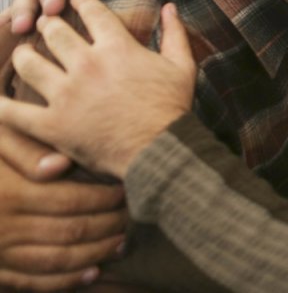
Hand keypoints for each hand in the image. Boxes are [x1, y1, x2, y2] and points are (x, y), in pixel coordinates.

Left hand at [0, 0, 195, 177]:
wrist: (161, 149)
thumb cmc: (172, 108)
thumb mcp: (182, 66)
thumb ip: (174, 32)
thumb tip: (169, 6)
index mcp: (117, 48)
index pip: (92, 12)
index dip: (80, 1)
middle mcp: (87, 65)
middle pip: (54, 32)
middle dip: (47, 23)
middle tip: (45, 23)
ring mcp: (66, 95)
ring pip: (28, 63)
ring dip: (23, 55)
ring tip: (23, 54)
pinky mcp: (53, 125)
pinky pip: (14, 112)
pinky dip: (0, 105)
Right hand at [0, 126, 126, 290]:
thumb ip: (22, 149)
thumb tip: (58, 168)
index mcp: (7, 193)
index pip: (71, 200)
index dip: (104, 199)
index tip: (126, 191)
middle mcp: (2, 227)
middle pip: (70, 231)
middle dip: (107, 227)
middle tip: (133, 219)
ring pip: (55, 260)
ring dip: (93, 254)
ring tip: (119, 243)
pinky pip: (29, 282)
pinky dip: (63, 281)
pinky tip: (89, 272)